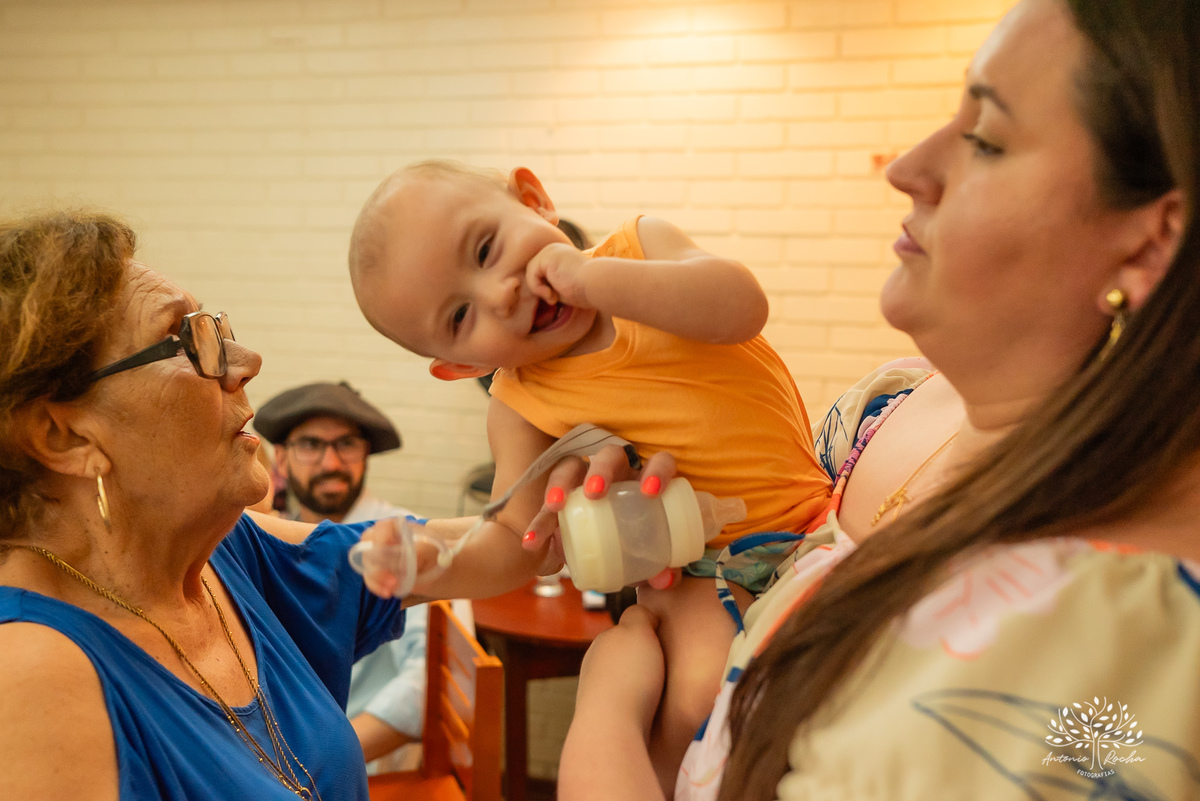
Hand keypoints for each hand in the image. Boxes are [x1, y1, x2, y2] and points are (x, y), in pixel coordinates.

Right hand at [356, 517, 445, 598]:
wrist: (436, 566)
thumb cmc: (434, 552)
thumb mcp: (431, 549)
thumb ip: (419, 551)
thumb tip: (406, 564)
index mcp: (398, 528)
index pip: (383, 527)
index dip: (381, 537)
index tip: (387, 548)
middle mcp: (384, 539)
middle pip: (368, 547)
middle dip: (376, 564)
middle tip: (391, 578)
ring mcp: (379, 556)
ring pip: (367, 565)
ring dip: (377, 578)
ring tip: (392, 587)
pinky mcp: (379, 571)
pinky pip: (370, 578)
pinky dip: (377, 586)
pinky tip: (387, 593)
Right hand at [523, 445, 680, 589]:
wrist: (609, 555)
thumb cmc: (638, 545)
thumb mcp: (649, 558)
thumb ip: (659, 568)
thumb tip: (664, 579)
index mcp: (646, 481)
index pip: (659, 462)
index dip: (658, 470)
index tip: (650, 492)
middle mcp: (617, 473)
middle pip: (610, 455)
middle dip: (601, 470)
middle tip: (594, 494)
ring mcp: (584, 480)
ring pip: (571, 466)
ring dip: (561, 483)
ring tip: (554, 506)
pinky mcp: (560, 497)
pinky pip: (547, 502)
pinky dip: (539, 523)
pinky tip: (532, 542)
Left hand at [526, 242, 592, 307]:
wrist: (596, 284)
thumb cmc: (585, 291)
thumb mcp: (563, 287)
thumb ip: (550, 284)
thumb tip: (537, 291)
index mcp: (560, 255)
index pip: (541, 271)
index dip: (544, 288)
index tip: (556, 300)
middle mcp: (554, 249)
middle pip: (533, 270)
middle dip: (540, 288)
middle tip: (554, 300)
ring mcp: (550, 251)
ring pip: (530, 272)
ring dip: (539, 290)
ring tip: (553, 298)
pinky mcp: (546, 256)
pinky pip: (531, 274)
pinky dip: (538, 288)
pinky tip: (552, 295)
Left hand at [575, 605, 664, 738]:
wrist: (613, 728)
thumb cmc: (629, 676)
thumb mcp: (637, 630)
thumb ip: (639, 615)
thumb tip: (643, 616)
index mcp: (602, 642)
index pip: (625, 630)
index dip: (647, 633)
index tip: (662, 643)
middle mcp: (594, 666)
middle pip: (624, 657)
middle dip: (642, 661)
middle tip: (665, 669)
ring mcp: (595, 694)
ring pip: (623, 682)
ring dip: (639, 685)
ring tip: (659, 693)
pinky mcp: (603, 719)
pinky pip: (624, 705)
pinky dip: (636, 706)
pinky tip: (648, 711)